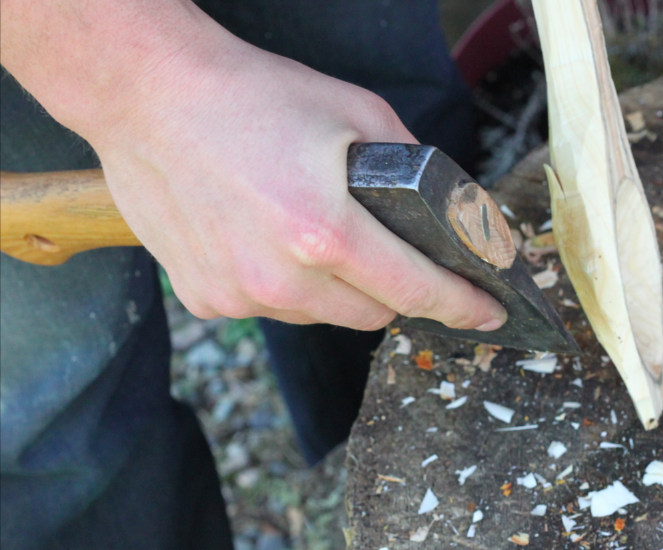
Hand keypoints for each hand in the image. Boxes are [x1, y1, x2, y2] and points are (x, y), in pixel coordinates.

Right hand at [82, 39, 507, 329]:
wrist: (148, 96)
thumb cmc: (252, 96)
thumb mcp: (357, 112)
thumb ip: (416, 169)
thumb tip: (453, 213)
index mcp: (324, 232)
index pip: (416, 291)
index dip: (462, 305)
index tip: (489, 314)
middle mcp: (279, 278)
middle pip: (374, 315)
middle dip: (396, 289)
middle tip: (390, 251)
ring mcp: (238, 295)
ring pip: (324, 316)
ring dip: (339, 290)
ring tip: (315, 234)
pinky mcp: (206, 299)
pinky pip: (273, 308)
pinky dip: (288, 286)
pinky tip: (268, 239)